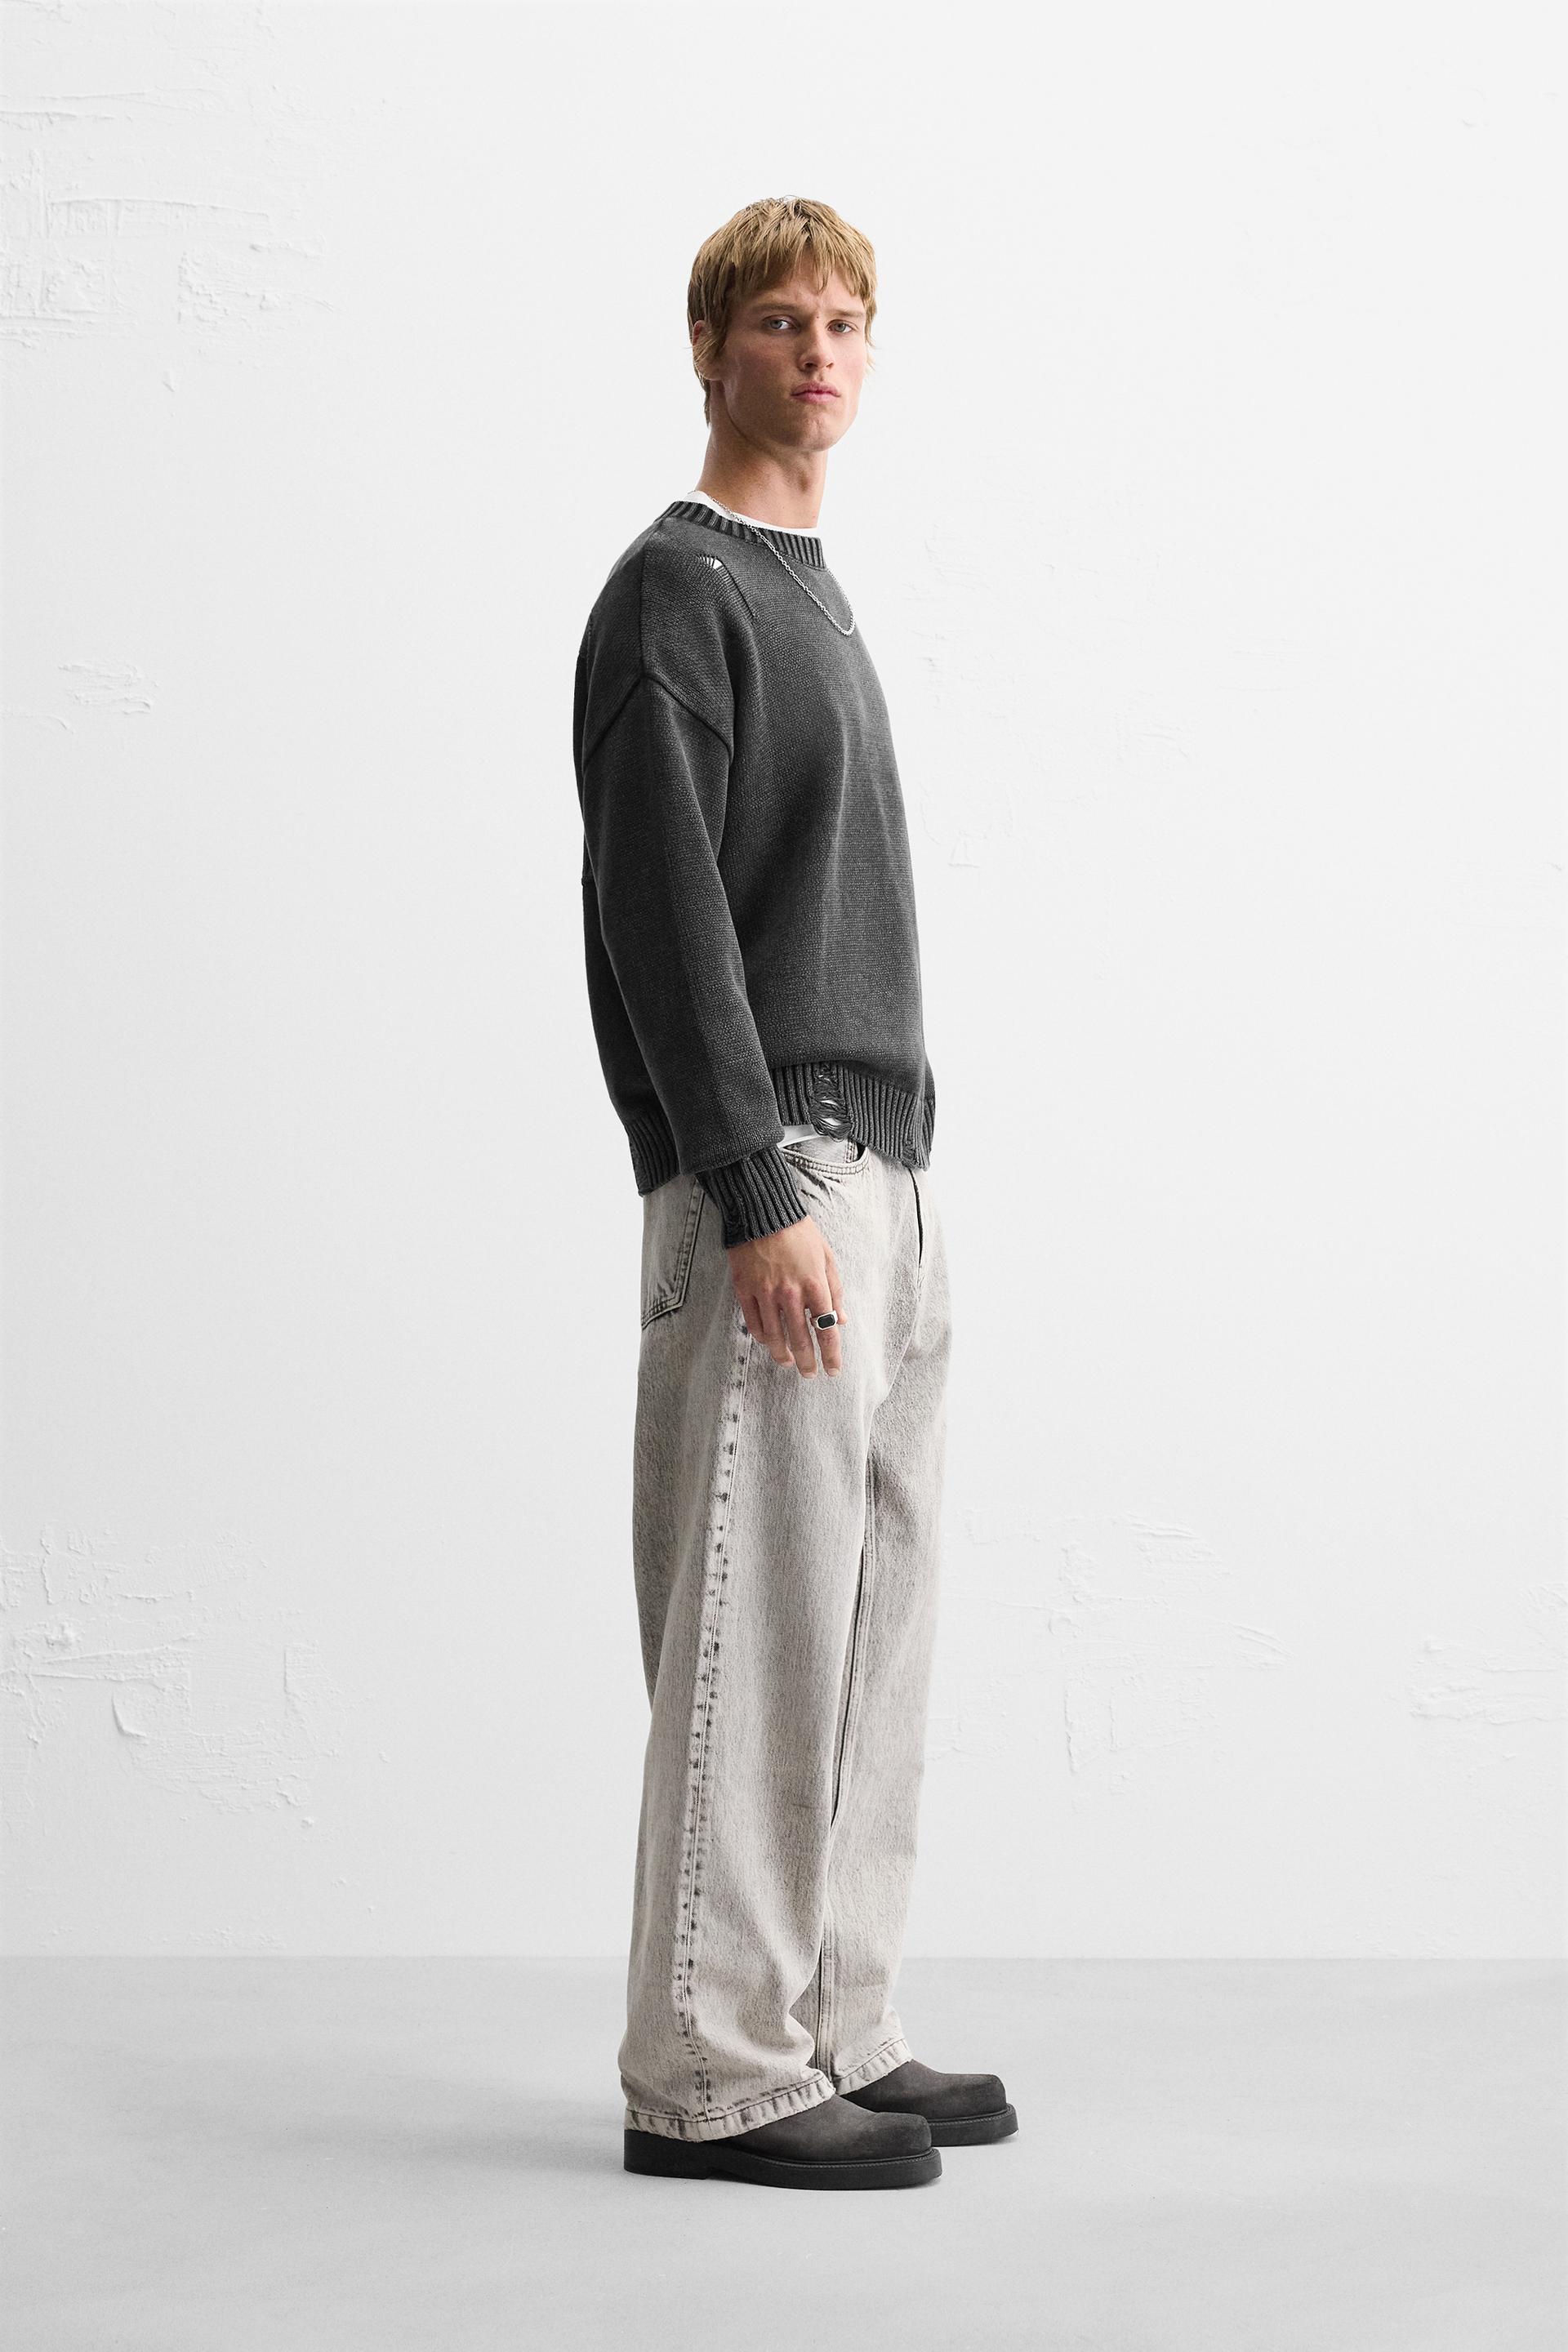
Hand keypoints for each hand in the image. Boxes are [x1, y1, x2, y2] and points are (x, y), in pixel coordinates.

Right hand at [728, 1214, 848, 1377]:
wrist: (763, 1212)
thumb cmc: (799, 1233)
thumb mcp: (827, 1258)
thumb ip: (835, 1290)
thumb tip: (841, 1319)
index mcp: (816, 1285)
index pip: (827, 1329)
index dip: (831, 1354)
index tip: (833, 1370)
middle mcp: (791, 1293)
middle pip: (801, 1340)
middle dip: (807, 1362)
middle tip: (809, 1374)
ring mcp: (766, 1293)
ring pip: (775, 1336)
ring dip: (782, 1355)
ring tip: (787, 1363)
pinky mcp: (745, 1290)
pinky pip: (754, 1323)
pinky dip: (762, 1337)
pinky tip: (768, 1342)